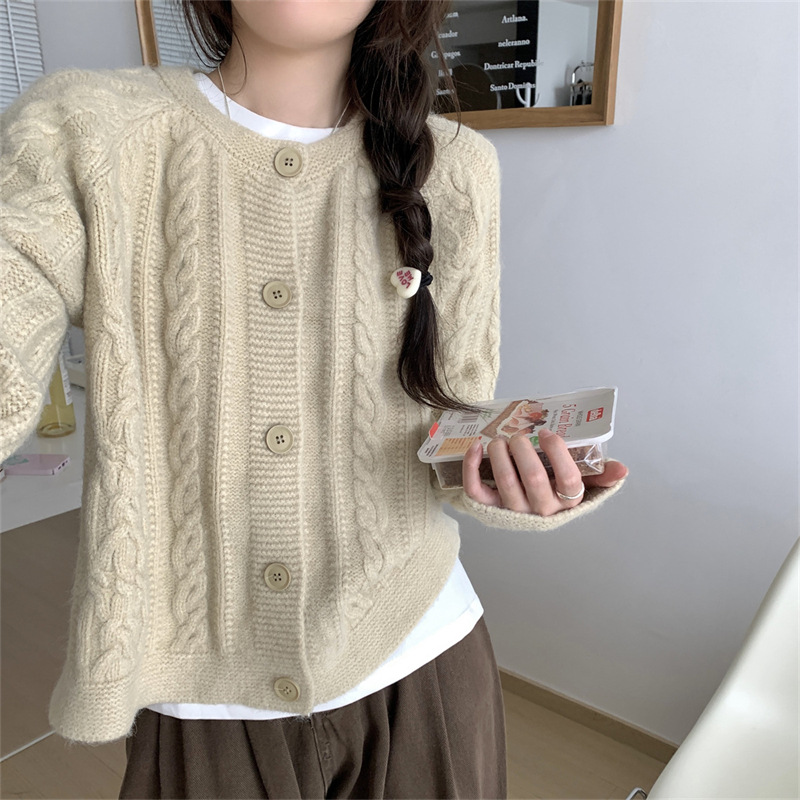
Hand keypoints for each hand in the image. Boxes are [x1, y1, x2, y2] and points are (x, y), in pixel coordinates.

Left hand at [462, 429, 628, 516]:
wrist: (525, 509)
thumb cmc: (554, 489)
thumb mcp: (580, 483)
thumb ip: (600, 475)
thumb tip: (622, 469)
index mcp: (566, 501)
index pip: (568, 480)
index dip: (559, 455)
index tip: (549, 434)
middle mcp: (540, 508)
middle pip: (534, 478)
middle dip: (524, 450)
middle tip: (519, 435)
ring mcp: (514, 509)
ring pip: (506, 482)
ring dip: (499, 456)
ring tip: (499, 439)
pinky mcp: (489, 506)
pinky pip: (477, 490)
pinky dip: (472, 467)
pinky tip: (475, 447)